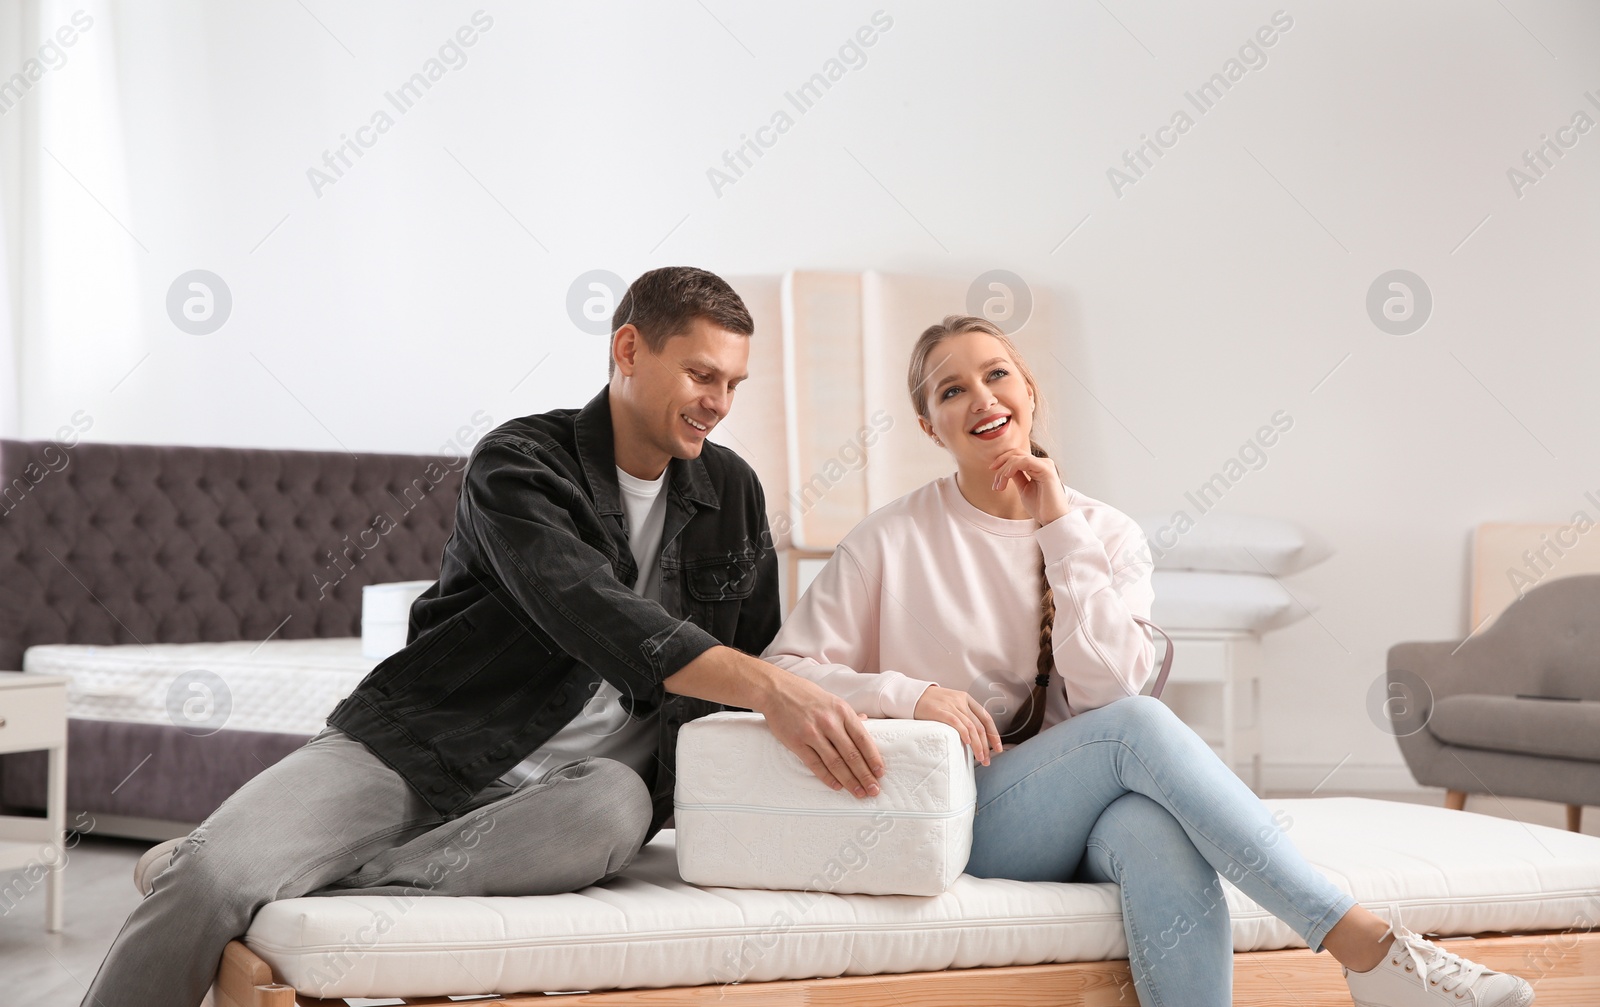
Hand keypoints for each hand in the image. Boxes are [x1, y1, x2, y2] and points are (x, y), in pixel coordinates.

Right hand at [760, 675, 885, 797]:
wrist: (777, 690)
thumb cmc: (806, 695)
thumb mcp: (832, 700)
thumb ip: (848, 714)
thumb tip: (866, 721)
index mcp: (842, 711)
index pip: (863, 739)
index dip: (873, 758)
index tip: (880, 773)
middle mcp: (830, 722)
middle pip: (852, 754)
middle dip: (865, 775)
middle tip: (874, 790)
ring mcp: (812, 733)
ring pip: (835, 762)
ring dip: (849, 781)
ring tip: (859, 792)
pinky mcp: (797, 742)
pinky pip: (815, 764)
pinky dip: (827, 777)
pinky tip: (837, 786)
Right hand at [912, 685, 1002, 765]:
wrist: (911, 695)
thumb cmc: (931, 703)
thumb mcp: (950, 703)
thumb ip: (962, 714)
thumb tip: (974, 736)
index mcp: (966, 698)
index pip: (985, 717)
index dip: (994, 734)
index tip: (998, 748)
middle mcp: (960, 701)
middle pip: (979, 726)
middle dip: (986, 745)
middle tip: (987, 760)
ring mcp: (951, 705)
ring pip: (971, 727)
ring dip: (977, 745)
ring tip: (980, 758)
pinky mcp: (940, 711)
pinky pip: (956, 723)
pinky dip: (964, 733)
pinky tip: (967, 743)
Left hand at [990, 449, 1070, 525]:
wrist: (1052, 520)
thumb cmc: (1040, 507)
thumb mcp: (1024, 488)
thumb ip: (1017, 476)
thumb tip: (1005, 468)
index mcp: (1038, 466)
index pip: (1017, 455)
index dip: (1002, 460)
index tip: (992, 471)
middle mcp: (1043, 463)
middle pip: (1016, 453)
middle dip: (1000, 464)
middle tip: (994, 482)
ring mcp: (1046, 465)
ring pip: (1018, 457)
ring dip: (1004, 471)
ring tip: (999, 486)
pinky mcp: (1047, 470)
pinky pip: (1025, 461)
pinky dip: (1012, 467)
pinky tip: (1006, 477)